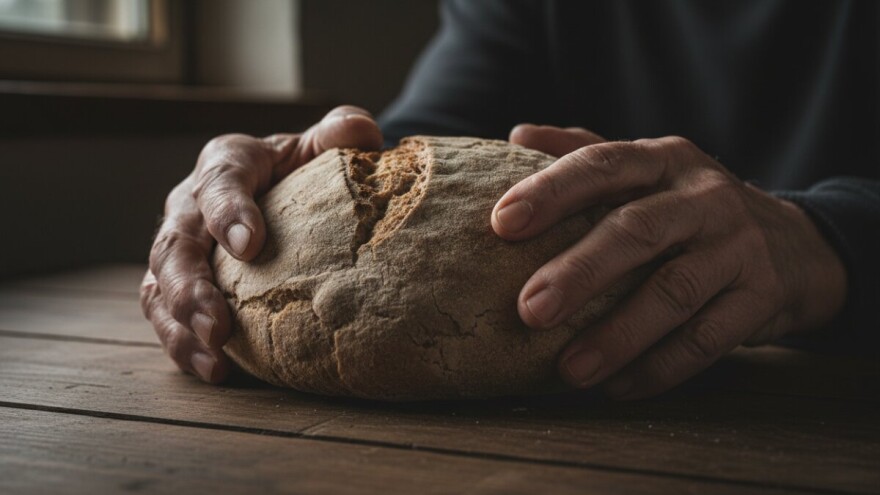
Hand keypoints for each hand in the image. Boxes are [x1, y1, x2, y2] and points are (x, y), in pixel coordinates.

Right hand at [140, 106, 382, 382]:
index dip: (229, 212)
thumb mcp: (321, 147)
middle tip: (218, 324)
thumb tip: (363, 134)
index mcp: (227, 163)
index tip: (249, 245)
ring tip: (214, 358)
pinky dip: (183, 345)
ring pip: (160, 286)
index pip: (221, 181)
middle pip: (176, 244)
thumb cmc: (302, 169)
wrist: (281, 189)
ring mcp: (178, 247)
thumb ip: (340, 134)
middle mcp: (189, 204)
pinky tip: (214, 370)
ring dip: (182, 326)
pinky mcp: (174, 283)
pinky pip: (165, 315)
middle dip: (191, 287)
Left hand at [497, 124, 846, 398]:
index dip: (551, 191)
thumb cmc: (690, 206)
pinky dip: (660, 367)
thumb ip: (584, 152)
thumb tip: (516, 134)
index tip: (501, 223)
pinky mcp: (761, 297)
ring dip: (618, 336)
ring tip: (570, 371)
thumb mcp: (646, 171)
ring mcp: (738, 246)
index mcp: (662, 160)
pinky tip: (617, 387)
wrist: (795, 244)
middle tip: (529, 311)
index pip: (602, 164)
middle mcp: (703, 196)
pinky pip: (707, 339)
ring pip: (674, 292)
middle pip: (637, 231)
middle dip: (581, 272)